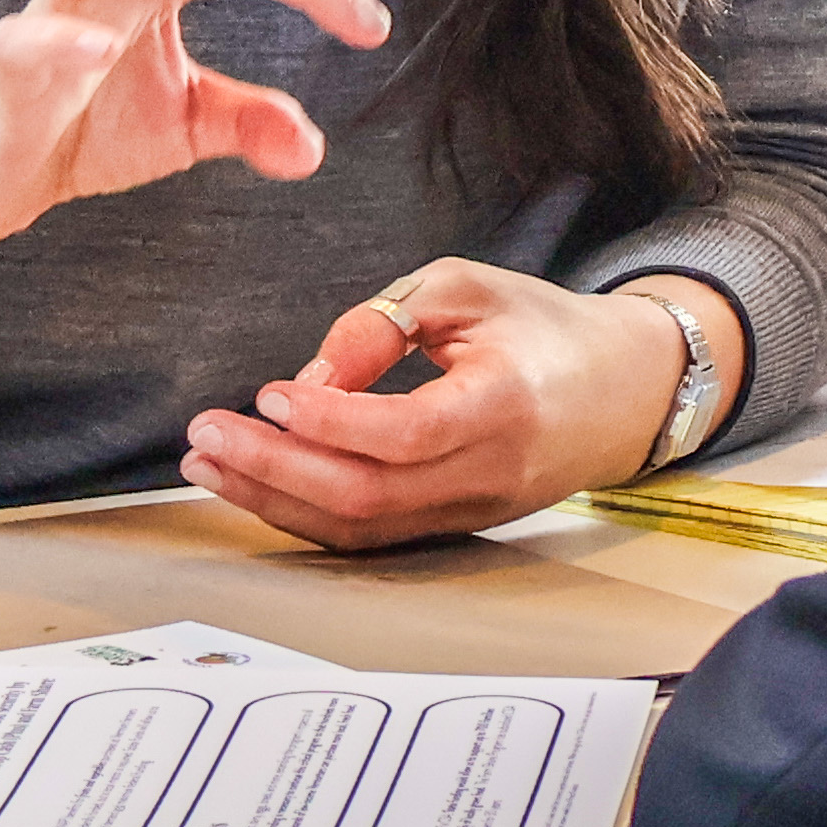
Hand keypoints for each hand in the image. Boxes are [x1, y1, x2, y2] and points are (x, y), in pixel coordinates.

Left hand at [186, 261, 738, 554]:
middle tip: (204, 433)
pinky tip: (256, 484)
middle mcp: (490, 474)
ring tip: (208, 464)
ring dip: (273, 500)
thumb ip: (380, 324)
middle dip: (273, 468)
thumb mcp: (464, 290)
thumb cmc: (541, 329)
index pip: (404, 433)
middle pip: (368, 496)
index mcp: (504, 405)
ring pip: (361, 529)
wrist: (623, 392)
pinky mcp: (455, 527)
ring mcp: (473, 512)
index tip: (270, 392)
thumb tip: (308, 379)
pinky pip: (371, 536)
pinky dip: (305, 515)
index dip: (328, 420)